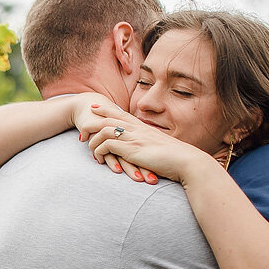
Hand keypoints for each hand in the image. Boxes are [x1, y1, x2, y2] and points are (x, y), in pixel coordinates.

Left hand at [81, 105, 205, 182]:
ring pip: (104, 130)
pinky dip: (99, 151)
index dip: (106, 109)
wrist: (187, 161)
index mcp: (144, 127)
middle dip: (92, 121)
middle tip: (82, 130)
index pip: (121, 114)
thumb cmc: (177, 158)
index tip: (95, 107)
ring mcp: (134, 138)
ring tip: (89, 150)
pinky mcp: (132, 149)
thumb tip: (146, 148)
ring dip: (93, 140)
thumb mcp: (160, 147)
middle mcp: (138, 129)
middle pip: (109, 117)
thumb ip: (150, 144)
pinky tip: (99, 159)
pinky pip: (107, 144)